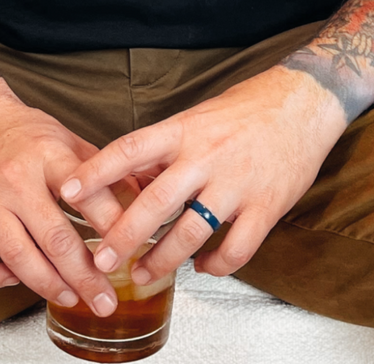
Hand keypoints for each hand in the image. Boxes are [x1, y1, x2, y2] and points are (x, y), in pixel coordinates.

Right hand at [0, 93, 128, 315]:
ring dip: (47, 285)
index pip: (86, 195)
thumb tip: (142, 197)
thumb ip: (103, 170)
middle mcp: (14, 179)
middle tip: (105, 301)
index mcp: (47, 155)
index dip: (112, 227)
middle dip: (84, 276)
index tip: (131, 251)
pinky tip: (12, 279)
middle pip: (54, 238)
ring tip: (70, 298)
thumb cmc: (24, 131)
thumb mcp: (68, 139)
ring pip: (16, 255)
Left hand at [59, 66, 345, 295]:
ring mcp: (237, 184)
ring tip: (144, 274)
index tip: (67, 193)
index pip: (129, 150)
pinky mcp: (266, 206)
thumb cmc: (248, 108)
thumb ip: (166, 148)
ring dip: (163, 260)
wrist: (305, 101)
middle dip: (123, 237)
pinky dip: (216, 266)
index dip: (95, 173)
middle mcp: (206, 156)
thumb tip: (130, 178)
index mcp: (184, 130)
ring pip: (191, 233)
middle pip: (155, 203)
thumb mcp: (198, 116)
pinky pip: (236, 249)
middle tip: (100, 260)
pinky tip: (203, 267)